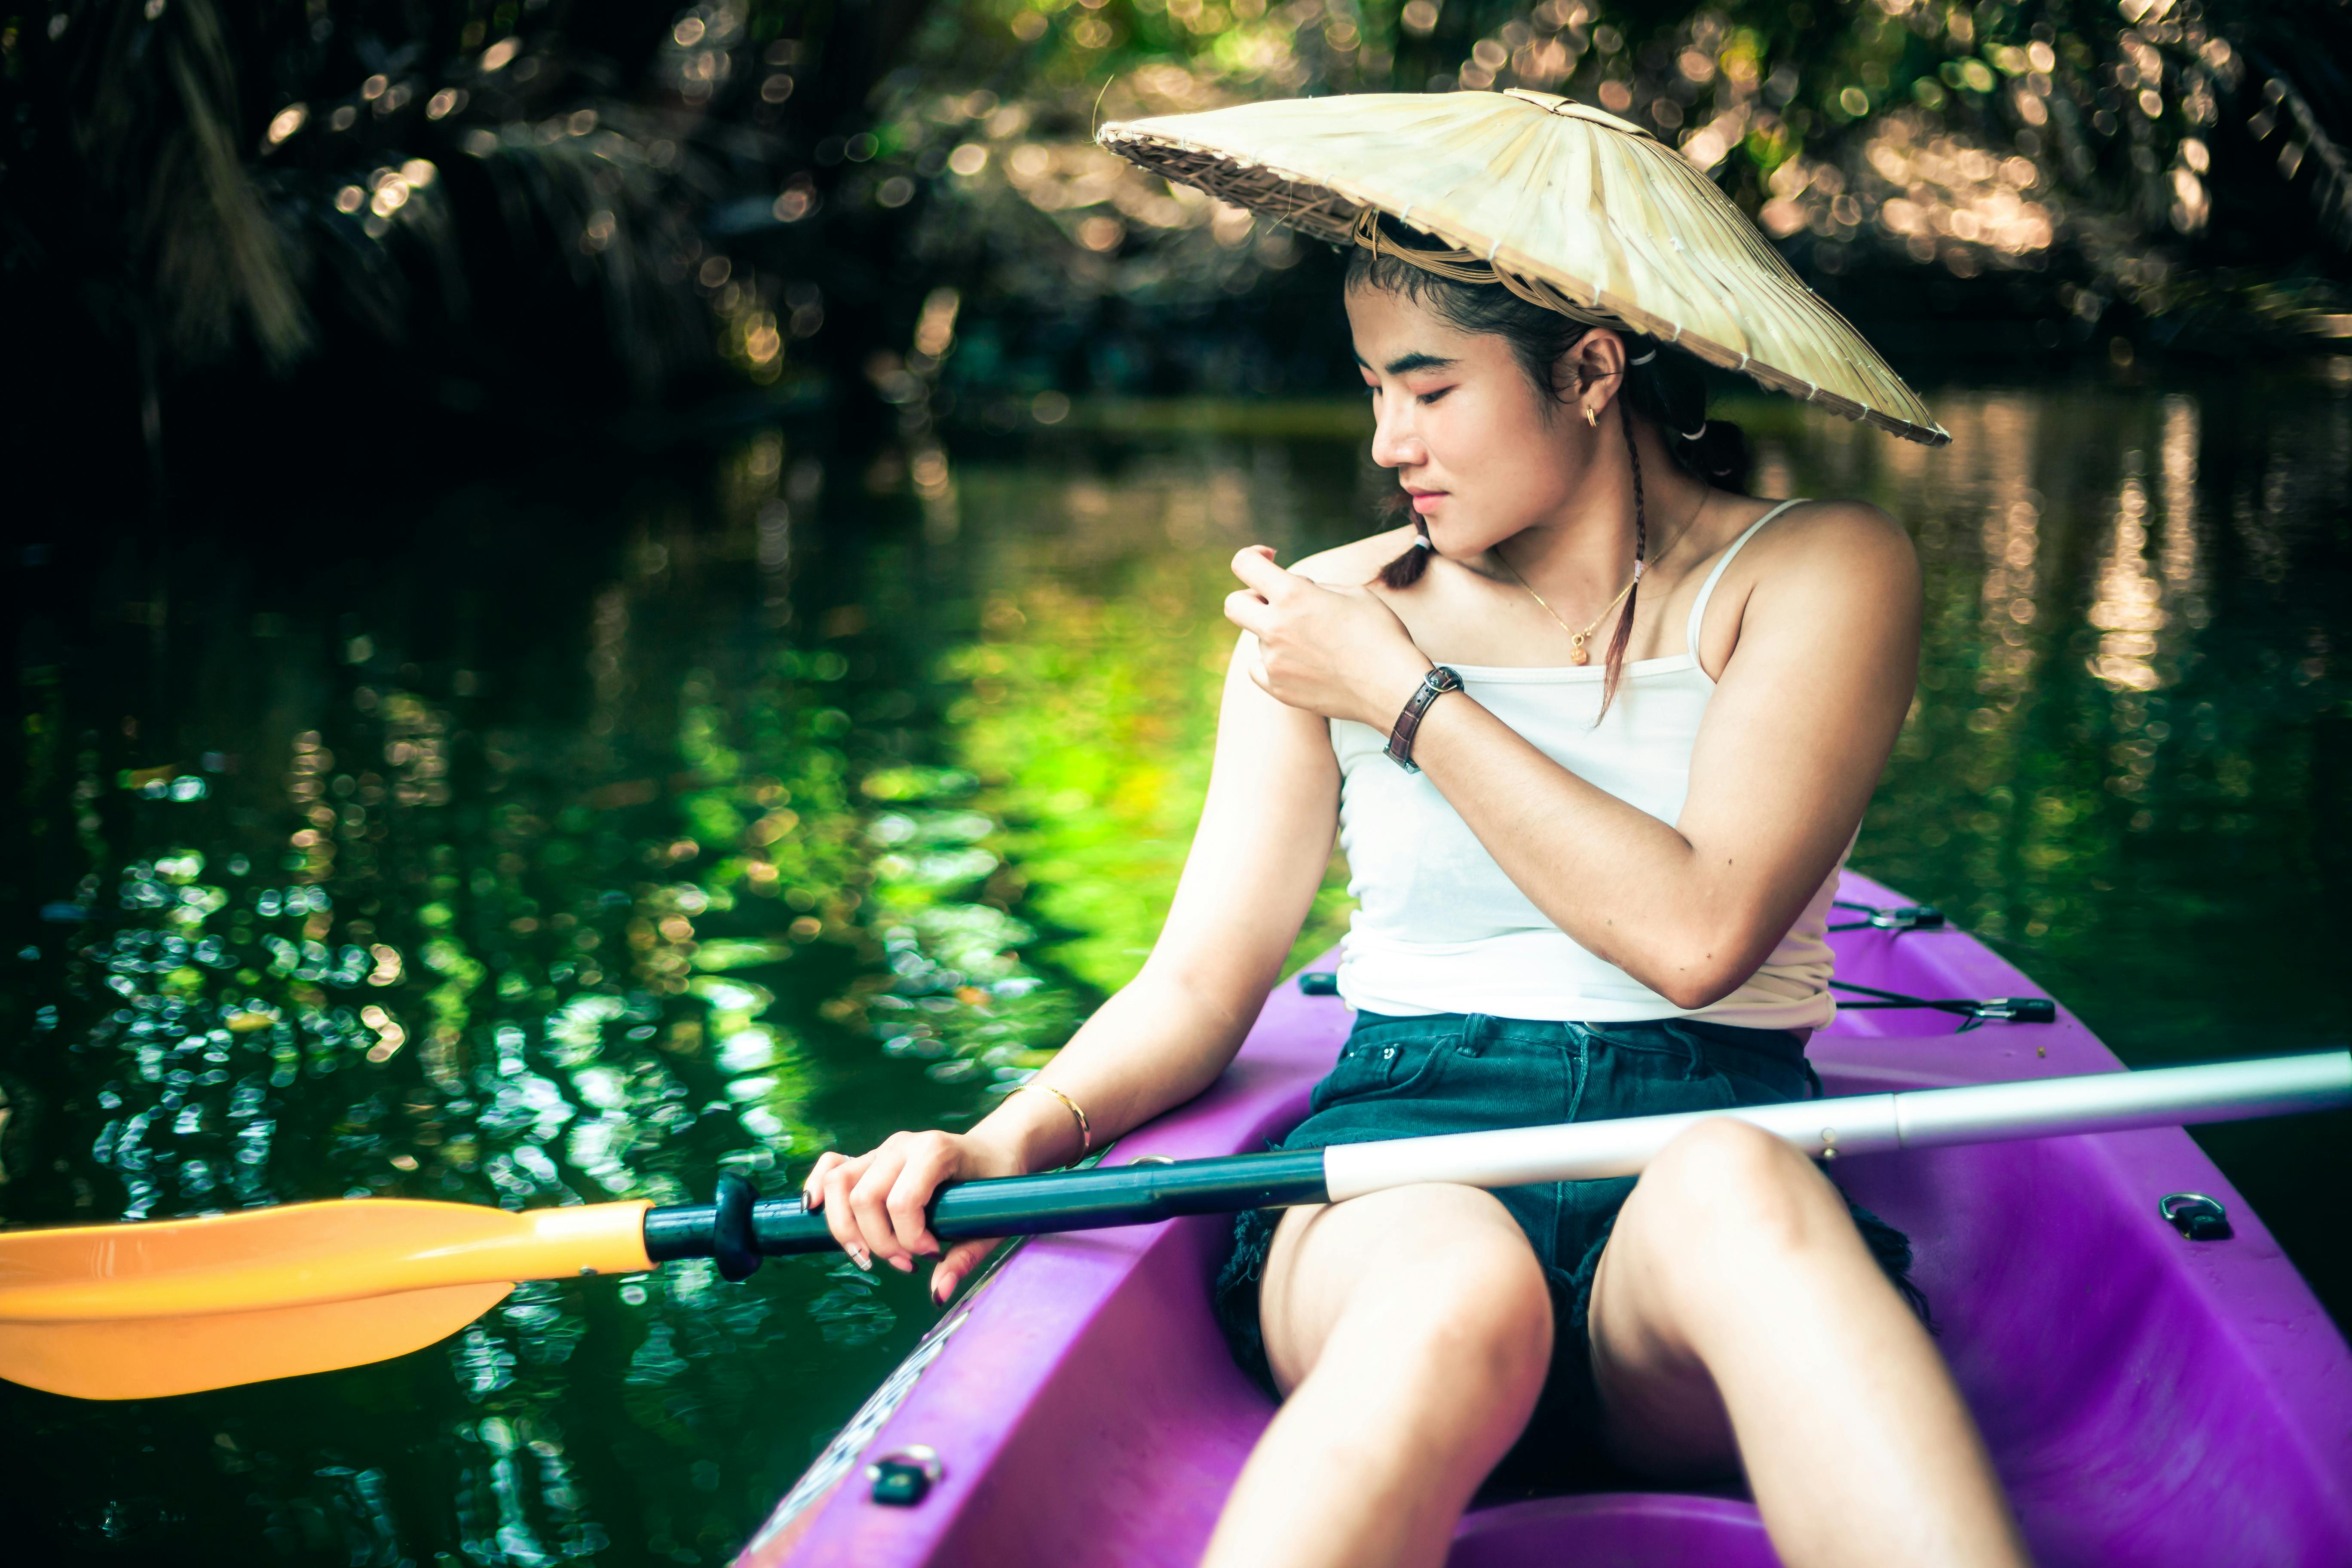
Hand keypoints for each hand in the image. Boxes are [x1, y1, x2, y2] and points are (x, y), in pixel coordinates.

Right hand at [802, 1128, 1020, 1304]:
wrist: (995, 1150)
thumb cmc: (996, 1183)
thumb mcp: (992, 1221)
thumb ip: (965, 1257)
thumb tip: (938, 1294)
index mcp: (934, 1151)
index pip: (901, 1202)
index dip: (909, 1238)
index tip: (932, 1254)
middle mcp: (903, 1145)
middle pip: (863, 1198)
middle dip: (878, 1242)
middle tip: (907, 1263)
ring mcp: (883, 1149)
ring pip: (839, 1183)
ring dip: (846, 1228)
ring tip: (870, 1254)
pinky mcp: (870, 1159)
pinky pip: (832, 1167)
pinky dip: (818, 1188)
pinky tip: (815, 1211)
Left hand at [1223, 547, 1430, 726]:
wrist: (1394, 688)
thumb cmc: (1382, 636)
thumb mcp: (1353, 593)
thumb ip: (1314, 587)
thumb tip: (1297, 590)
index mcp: (1293, 596)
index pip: (1245, 564)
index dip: (1253, 555)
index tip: (1269, 558)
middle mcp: (1275, 628)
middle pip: (1234, 604)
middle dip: (1251, 597)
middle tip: (1276, 602)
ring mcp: (1273, 662)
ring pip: (1257, 638)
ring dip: (1276, 633)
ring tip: (1316, 643)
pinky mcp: (1278, 689)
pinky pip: (1260, 668)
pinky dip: (1274, 663)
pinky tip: (1302, 663)